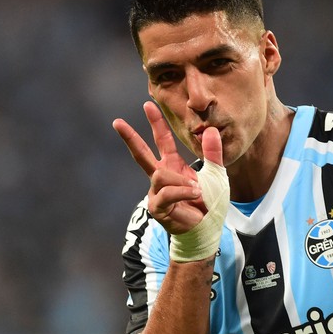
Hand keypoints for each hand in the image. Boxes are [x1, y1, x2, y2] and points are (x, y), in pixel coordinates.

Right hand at [113, 101, 223, 234]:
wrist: (208, 228)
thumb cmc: (210, 204)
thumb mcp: (216, 174)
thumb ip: (213, 154)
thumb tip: (211, 130)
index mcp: (174, 167)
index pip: (162, 141)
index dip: (156, 123)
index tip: (148, 105)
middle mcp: (161, 177)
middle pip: (141, 154)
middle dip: (130, 137)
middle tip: (116, 122)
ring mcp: (156, 192)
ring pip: (160, 175)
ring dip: (181, 181)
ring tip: (197, 191)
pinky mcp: (156, 207)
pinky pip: (167, 192)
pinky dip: (182, 192)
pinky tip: (193, 196)